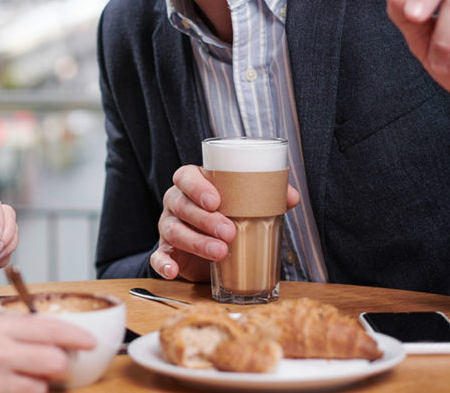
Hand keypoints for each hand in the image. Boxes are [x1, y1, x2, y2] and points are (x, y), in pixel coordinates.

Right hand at [0, 312, 94, 392]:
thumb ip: (9, 330)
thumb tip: (45, 335)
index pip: (49, 329)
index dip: (77, 336)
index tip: (90, 341)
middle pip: (54, 360)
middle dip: (58, 364)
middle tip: (53, 363)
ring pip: (41, 387)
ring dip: (39, 384)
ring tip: (23, 378)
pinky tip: (10, 388)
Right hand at [150, 165, 299, 280]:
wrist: (211, 246)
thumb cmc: (227, 216)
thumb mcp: (244, 204)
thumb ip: (265, 197)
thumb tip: (291, 196)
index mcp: (192, 185)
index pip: (186, 177)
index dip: (197, 187)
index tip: (215, 200)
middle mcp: (176, 203)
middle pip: (182, 205)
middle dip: (205, 219)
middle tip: (229, 232)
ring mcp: (168, 227)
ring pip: (174, 231)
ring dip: (196, 242)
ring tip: (220, 253)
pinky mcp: (167, 252)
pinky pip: (158, 257)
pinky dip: (163, 264)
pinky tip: (173, 271)